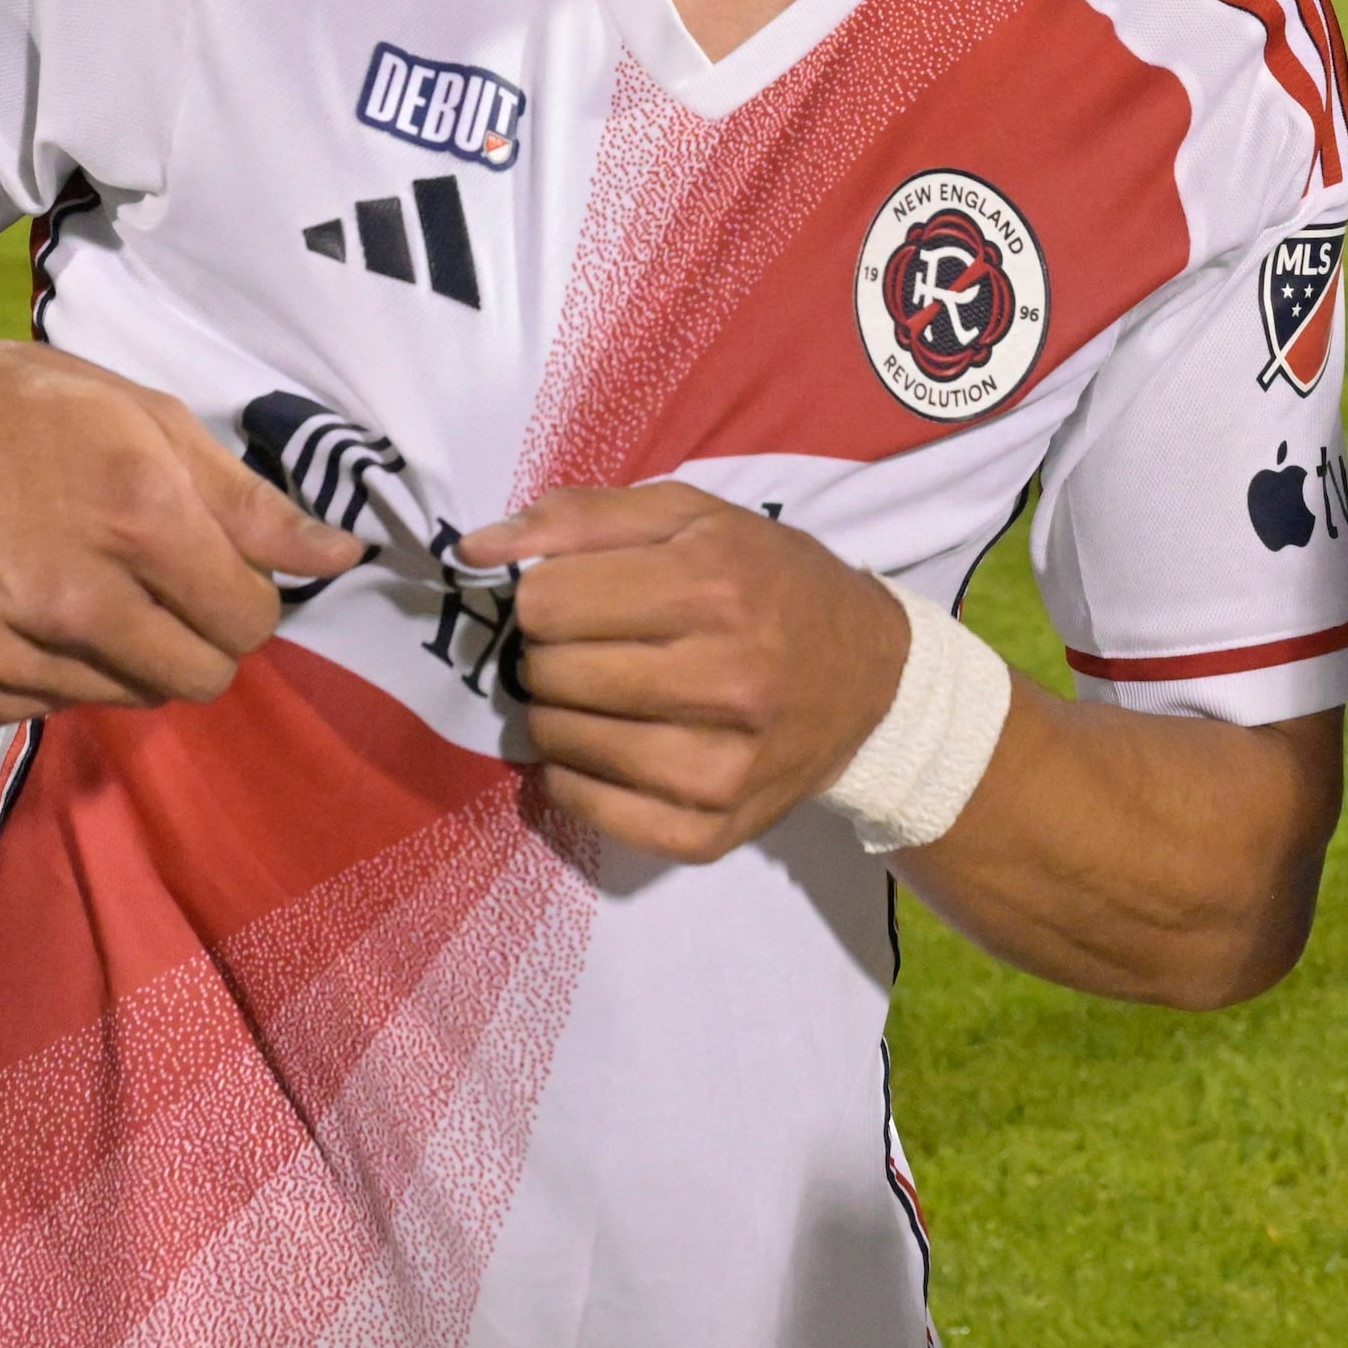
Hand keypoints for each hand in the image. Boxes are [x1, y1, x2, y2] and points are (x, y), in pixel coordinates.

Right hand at [0, 325, 360, 719]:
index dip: (249, 592)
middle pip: (207, 677)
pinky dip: (68, 668)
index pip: (253, 621)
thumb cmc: (21, 406)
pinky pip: (66, 706)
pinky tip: (33, 603)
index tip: (216, 562)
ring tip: (88, 579)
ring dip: (137, 652)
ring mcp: (21, 653)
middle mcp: (80, 599)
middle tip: (163, 579)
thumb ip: (247, 500)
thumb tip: (342, 556)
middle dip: (205, 635)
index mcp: (138, 518)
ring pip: (139, 698)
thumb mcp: (143, 417)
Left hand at [459, 482, 911, 861]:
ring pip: (563, 742)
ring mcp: (723, 765)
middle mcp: (724, 677)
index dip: (543, 595)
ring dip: (556, 715)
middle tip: (587, 647)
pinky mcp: (715, 829)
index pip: (547, 602)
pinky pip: (595, 813)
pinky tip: (598, 750)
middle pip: (551, 672)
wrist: (873, 679)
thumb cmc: (771, 580)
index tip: (572, 597)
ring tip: (595, 694)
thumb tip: (475, 549)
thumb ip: (582, 518)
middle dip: (548, 654)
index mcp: (714, 584)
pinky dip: (573, 780)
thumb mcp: (693, 518)